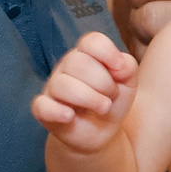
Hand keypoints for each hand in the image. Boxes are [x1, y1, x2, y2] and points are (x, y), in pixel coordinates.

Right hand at [29, 31, 137, 153]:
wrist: (104, 129)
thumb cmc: (113, 99)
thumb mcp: (128, 80)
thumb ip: (127, 66)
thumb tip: (118, 65)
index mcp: (86, 54)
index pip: (91, 42)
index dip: (108, 54)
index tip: (120, 71)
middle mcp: (66, 67)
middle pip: (77, 62)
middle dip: (102, 82)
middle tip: (111, 96)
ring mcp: (53, 87)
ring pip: (62, 84)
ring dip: (89, 98)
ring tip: (103, 108)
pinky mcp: (44, 109)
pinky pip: (42, 106)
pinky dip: (56, 111)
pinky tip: (70, 116)